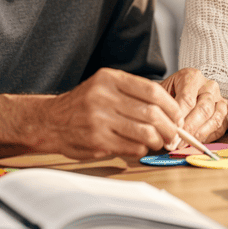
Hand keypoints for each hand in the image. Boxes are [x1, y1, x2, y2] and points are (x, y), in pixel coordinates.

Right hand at [33, 68, 182, 159]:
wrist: (50, 121)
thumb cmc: (84, 104)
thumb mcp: (104, 85)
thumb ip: (132, 92)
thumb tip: (169, 109)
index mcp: (110, 79)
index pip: (152, 91)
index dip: (171, 106)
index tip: (177, 114)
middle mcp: (104, 97)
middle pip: (152, 113)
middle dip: (169, 126)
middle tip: (173, 133)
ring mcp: (99, 119)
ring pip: (144, 132)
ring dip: (158, 140)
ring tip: (159, 142)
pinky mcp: (97, 141)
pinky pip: (131, 146)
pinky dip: (142, 149)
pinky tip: (141, 147)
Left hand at [160, 68, 227, 144]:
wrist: (181, 90)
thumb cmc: (170, 92)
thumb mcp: (162, 93)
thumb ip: (164, 106)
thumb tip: (165, 128)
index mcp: (193, 77)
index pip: (188, 99)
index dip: (179, 117)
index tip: (171, 131)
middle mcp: (209, 86)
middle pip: (203, 109)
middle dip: (189, 128)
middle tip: (176, 142)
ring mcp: (220, 98)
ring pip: (214, 118)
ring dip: (199, 134)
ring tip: (184, 144)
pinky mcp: (224, 112)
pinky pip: (220, 126)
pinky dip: (208, 136)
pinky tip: (195, 141)